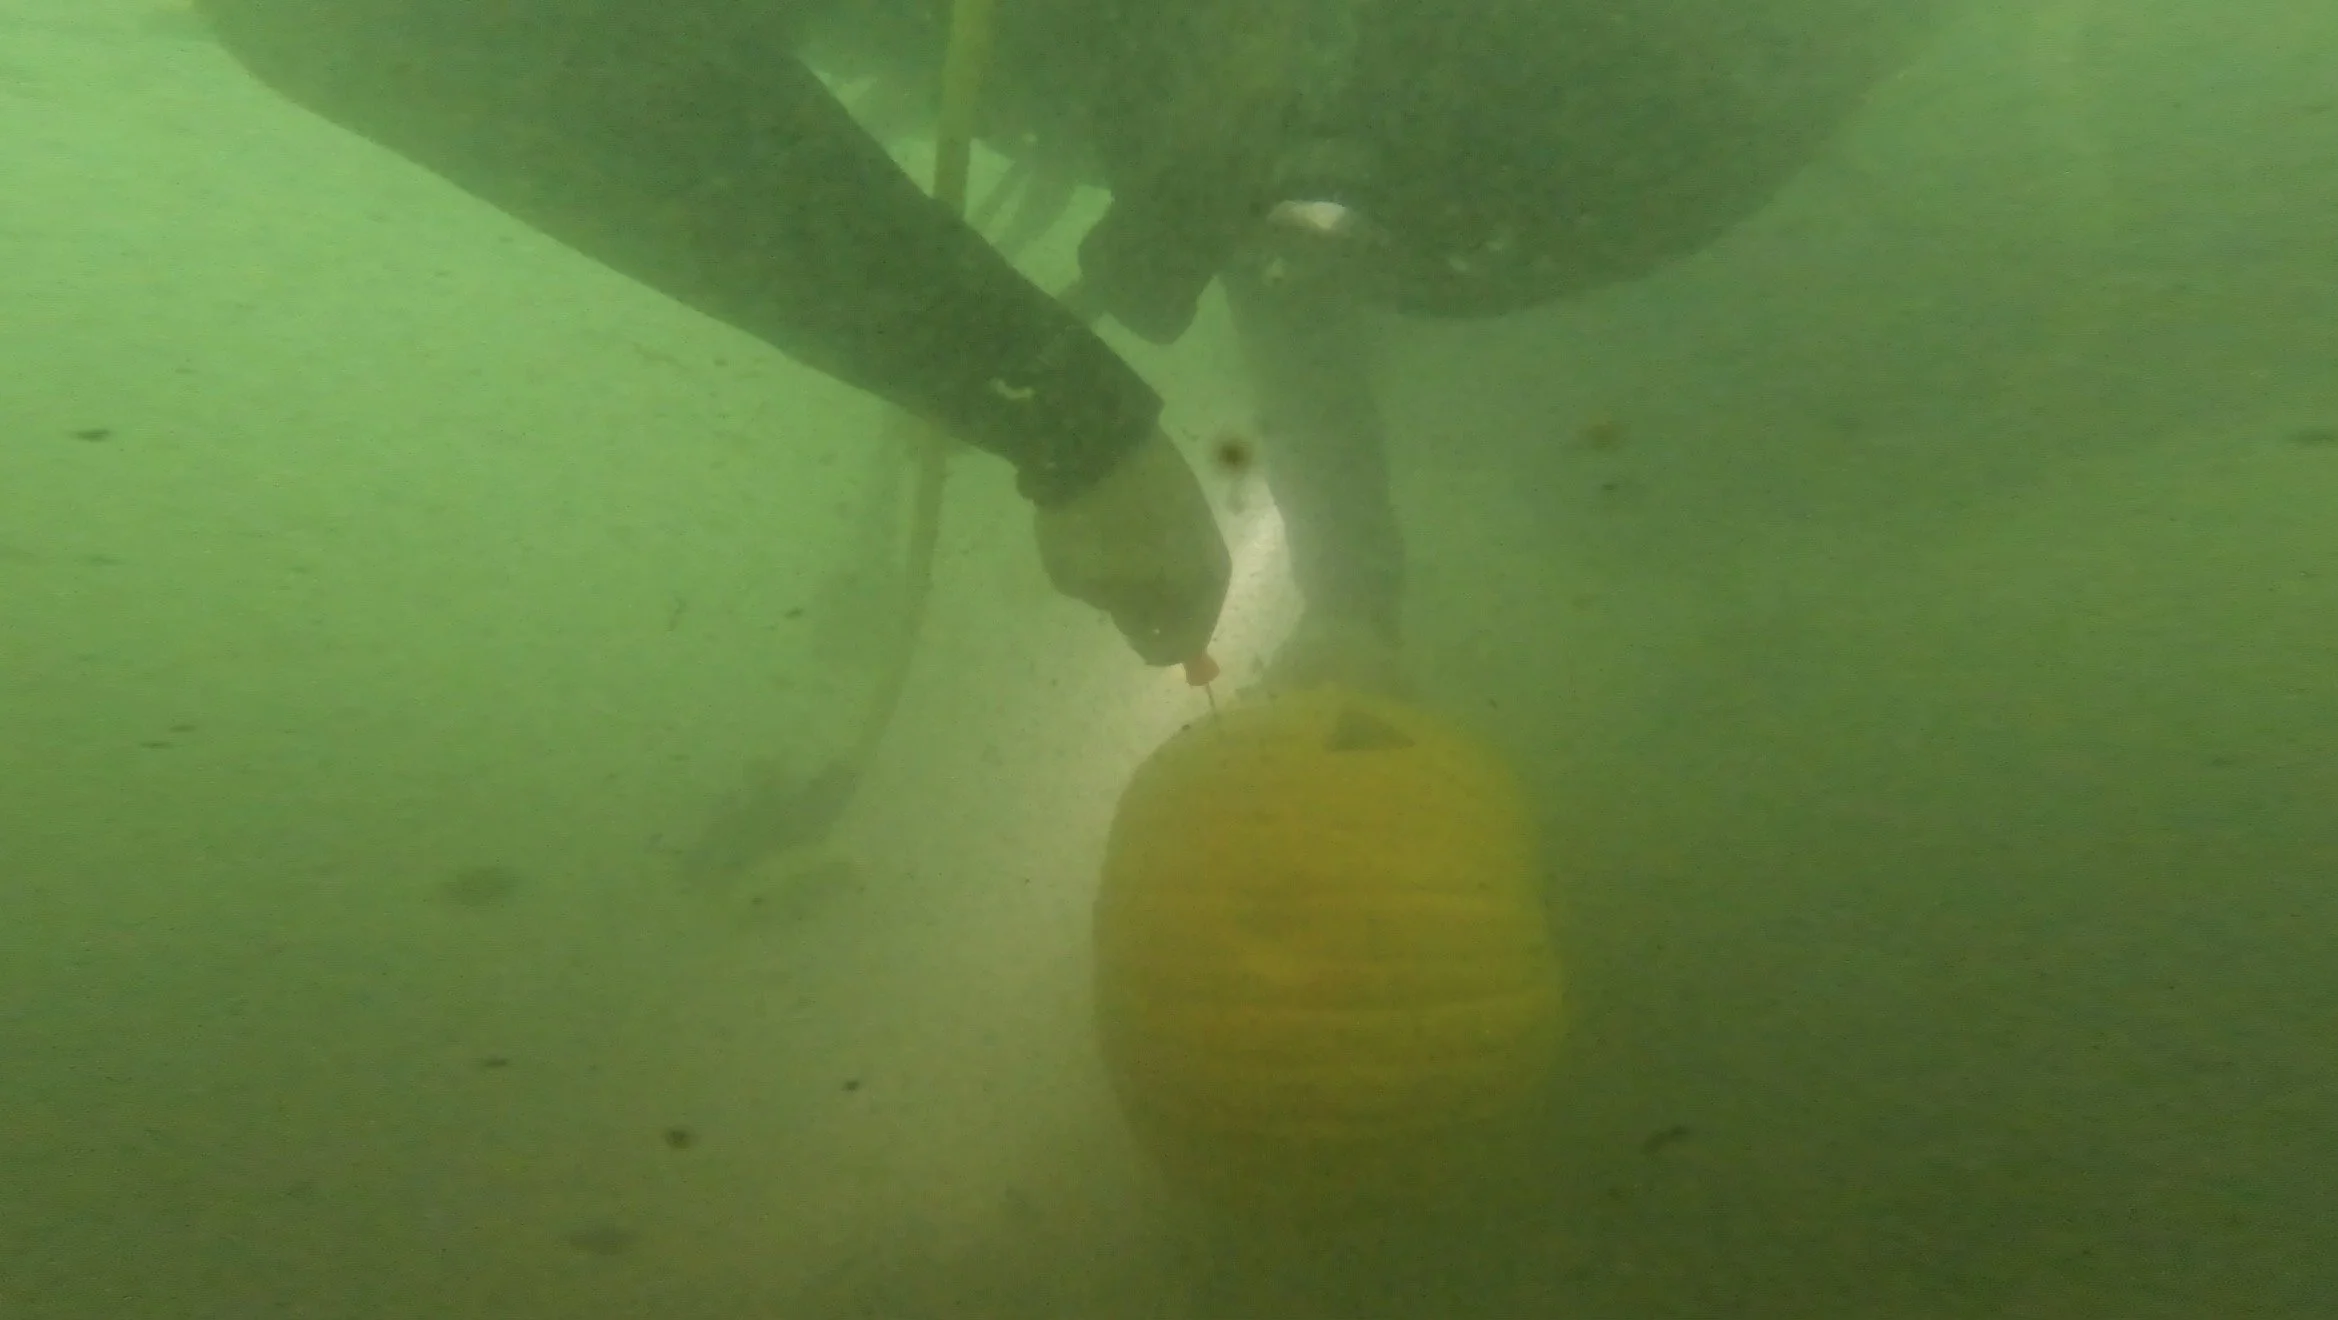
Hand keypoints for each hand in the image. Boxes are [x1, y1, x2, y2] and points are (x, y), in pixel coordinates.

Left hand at [1033, 429, 1229, 664]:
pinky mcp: (1189, 494)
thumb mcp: (1089, 585)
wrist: (1094, 442)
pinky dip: (1160, 549)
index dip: (1155, 647)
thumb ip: (1122, 612)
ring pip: (1187, 572)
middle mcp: (1211, 562)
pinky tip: (1133, 540)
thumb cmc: (1089, 527)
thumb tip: (1141, 621)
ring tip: (1126, 571)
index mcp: (1196, 592)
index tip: (1129, 637)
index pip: (1184, 643)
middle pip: (1193, 607)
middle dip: (1164, 614)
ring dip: (1163, 581)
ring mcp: (1203, 525)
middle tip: (1126, 606)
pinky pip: (1178, 540)